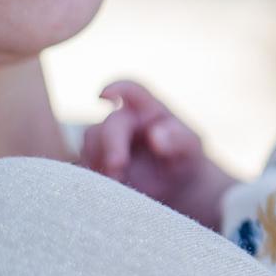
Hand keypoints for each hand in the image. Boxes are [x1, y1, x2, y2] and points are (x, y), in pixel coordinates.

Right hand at [81, 80, 235, 230]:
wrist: (176, 185)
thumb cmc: (184, 159)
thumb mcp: (191, 149)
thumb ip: (179, 139)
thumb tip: (155, 134)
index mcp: (149, 110)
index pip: (132, 91)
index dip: (117, 88)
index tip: (104, 96)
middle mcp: (126, 120)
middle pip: (110, 124)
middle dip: (111, 145)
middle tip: (117, 169)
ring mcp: (109, 139)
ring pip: (91, 141)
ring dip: (100, 161)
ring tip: (119, 182)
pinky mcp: (97, 158)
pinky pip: (85, 162)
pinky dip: (94, 174)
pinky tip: (109, 186)